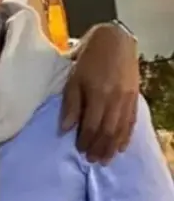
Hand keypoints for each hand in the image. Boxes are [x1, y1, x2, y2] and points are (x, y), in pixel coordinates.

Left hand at [60, 23, 138, 162]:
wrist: (114, 40)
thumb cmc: (88, 59)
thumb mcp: (73, 79)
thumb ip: (71, 105)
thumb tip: (65, 129)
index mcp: (98, 94)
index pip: (92, 125)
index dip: (86, 140)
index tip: (79, 151)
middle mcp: (115, 99)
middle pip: (108, 131)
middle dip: (100, 148)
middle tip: (93, 161)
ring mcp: (127, 99)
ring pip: (121, 129)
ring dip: (113, 146)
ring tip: (105, 159)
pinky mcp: (134, 96)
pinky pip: (132, 121)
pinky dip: (126, 135)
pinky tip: (121, 146)